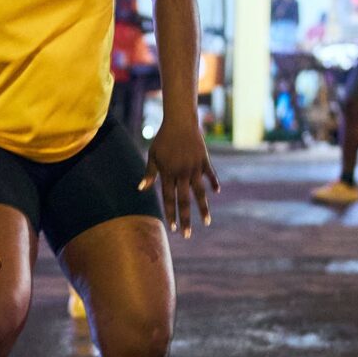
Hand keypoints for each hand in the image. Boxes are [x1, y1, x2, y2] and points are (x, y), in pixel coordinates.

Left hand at [141, 116, 220, 237]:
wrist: (180, 121)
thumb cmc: (163, 139)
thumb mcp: (153, 155)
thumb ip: (149, 173)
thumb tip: (141, 189)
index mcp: (168, 173)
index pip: (169, 199)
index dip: (170, 214)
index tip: (172, 229)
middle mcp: (182, 173)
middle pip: (184, 201)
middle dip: (185, 219)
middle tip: (187, 235)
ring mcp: (195, 168)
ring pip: (200, 193)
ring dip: (203, 209)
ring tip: (206, 222)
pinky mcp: (204, 160)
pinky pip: (210, 175)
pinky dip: (213, 183)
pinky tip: (216, 192)